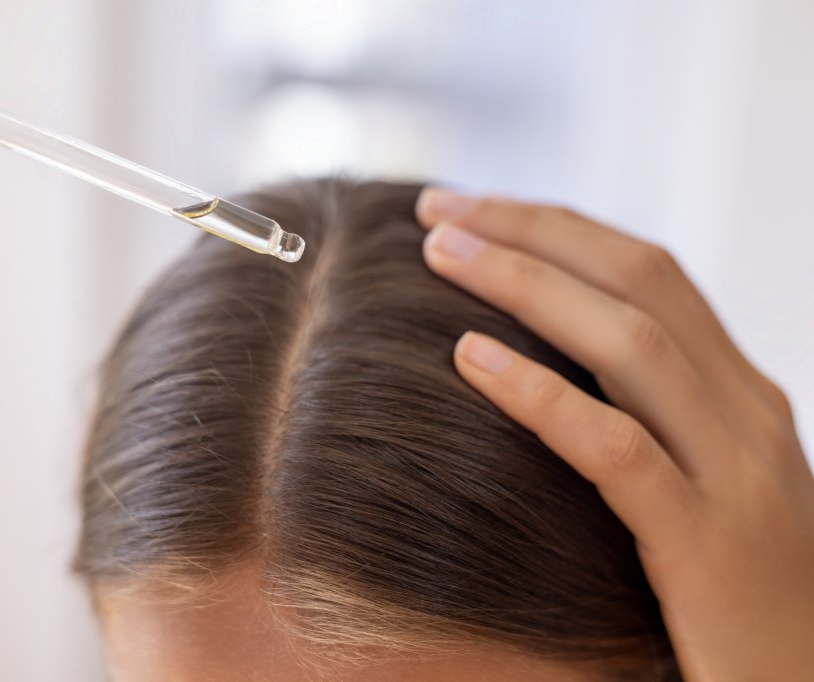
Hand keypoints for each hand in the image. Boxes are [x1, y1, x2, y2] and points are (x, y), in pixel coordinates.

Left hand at [417, 189, 813, 680]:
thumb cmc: (729, 592)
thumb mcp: (699, 479)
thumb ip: (645, 413)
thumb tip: (537, 354)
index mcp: (740, 392)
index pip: (650, 272)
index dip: (556, 228)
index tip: (473, 207)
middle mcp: (747, 414)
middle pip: (638, 280)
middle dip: (531, 232)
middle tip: (435, 208)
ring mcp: (737, 476)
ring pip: (630, 344)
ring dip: (524, 285)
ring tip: (436, 255)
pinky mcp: (708, 545)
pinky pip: (615, 448)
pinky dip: (539, 395)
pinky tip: (468, 358)